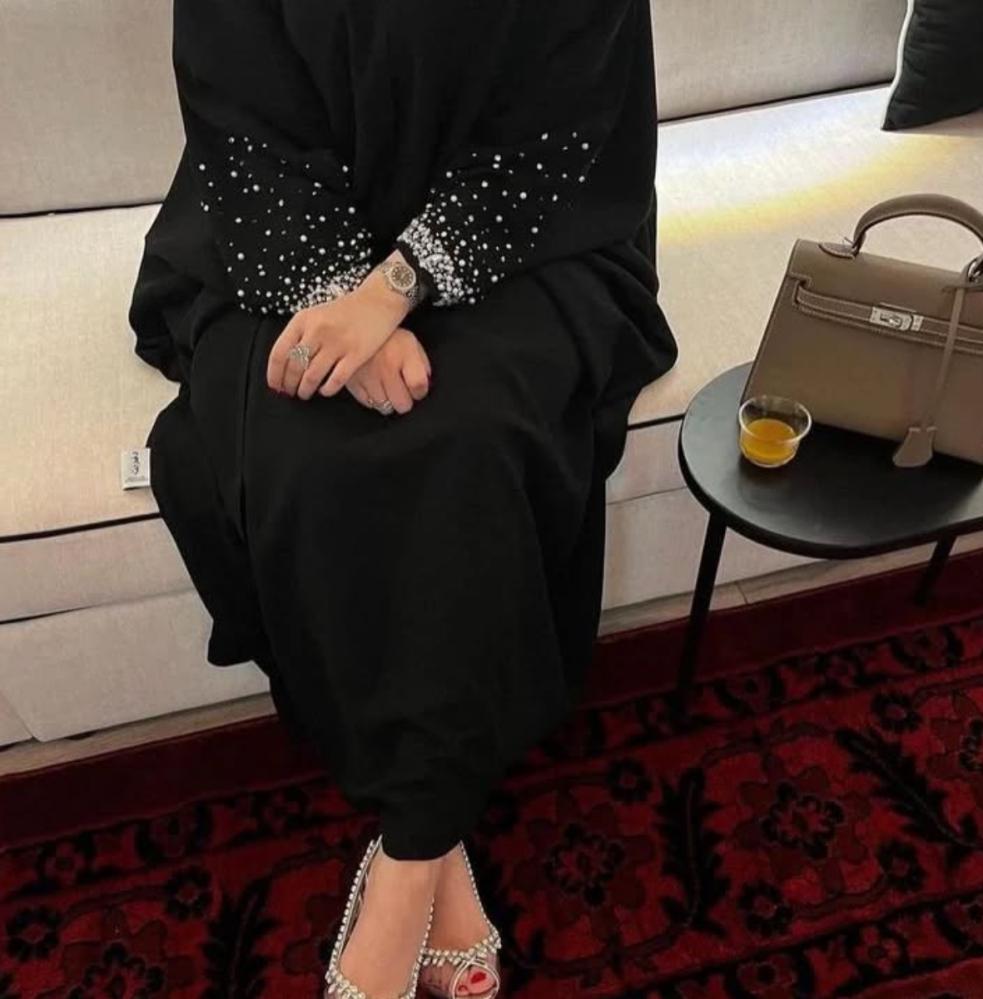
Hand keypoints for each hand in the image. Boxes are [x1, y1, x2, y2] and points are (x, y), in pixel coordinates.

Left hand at [267, 267, 411, 399]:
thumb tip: (286, 362)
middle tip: (290, 392)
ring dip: (305, 390)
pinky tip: (325, 390)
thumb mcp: (316, 314)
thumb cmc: (347, 310)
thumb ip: (301, 334)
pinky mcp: (356, 354)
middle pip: (294, 367)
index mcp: (303, 320)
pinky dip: (327, 389)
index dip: (274, 374)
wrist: (378, 300)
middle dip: (289, 385)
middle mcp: (317, 331)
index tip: (275, 385)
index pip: (279, 353)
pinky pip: (335, 380)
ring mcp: (337, 343)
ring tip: (305, 394)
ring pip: (312, 376)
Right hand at [347, 328, 431, 414]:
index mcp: (402, 354)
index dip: (421, 392)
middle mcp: (385, 368)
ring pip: (385, 407)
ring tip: (387, 388)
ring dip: (388, 400)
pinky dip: (372, 399)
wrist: (355, 327)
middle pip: (402, 404)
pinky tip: (374, 387)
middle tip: (402, 392)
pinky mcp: (352, 382)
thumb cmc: (386, 337)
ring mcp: (367, 377)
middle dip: (405, 400)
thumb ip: (421, 364)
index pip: (418, 386)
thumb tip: (426, 387)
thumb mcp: (409, 342)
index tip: (418, 391)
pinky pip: (367, 403)